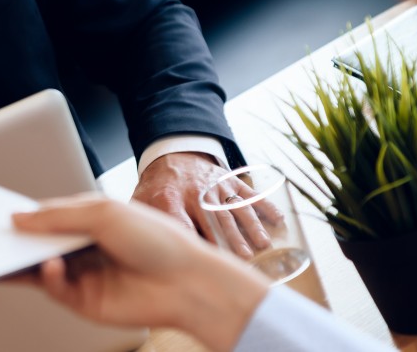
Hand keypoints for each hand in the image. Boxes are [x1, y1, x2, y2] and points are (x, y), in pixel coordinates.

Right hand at [12, 195, 267, 351]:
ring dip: (21, 263)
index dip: (22, 217)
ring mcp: (82, 274)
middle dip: (14, 241)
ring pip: (39, 268)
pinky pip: (55, 289)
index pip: (45, 218)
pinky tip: (51, 268)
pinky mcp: (84, 301)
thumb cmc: (156, 239)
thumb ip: (58, 215)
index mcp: (87, 220)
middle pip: (38, 244)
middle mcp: (82, 247)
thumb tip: (19, 217)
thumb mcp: (103, 212)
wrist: (187, 281)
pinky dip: (47, 278)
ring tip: (3, 256)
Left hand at [131, 153, 278, 257]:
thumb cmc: (156, 188)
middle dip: (230, 238)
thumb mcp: (141, 202)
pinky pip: (249, 192)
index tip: (206, 259)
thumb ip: (141, 222)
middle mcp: (196, 192)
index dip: (195, 241)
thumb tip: (137, 248)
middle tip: (244, 257)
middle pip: (215, 218)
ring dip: (251, 225)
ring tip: (263, 243)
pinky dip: (264, 205)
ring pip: (235, 207)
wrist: (172, 156)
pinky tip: (278, 219)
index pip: (182, 224)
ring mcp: (215, 186)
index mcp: (170, 200)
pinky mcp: (229, 180)